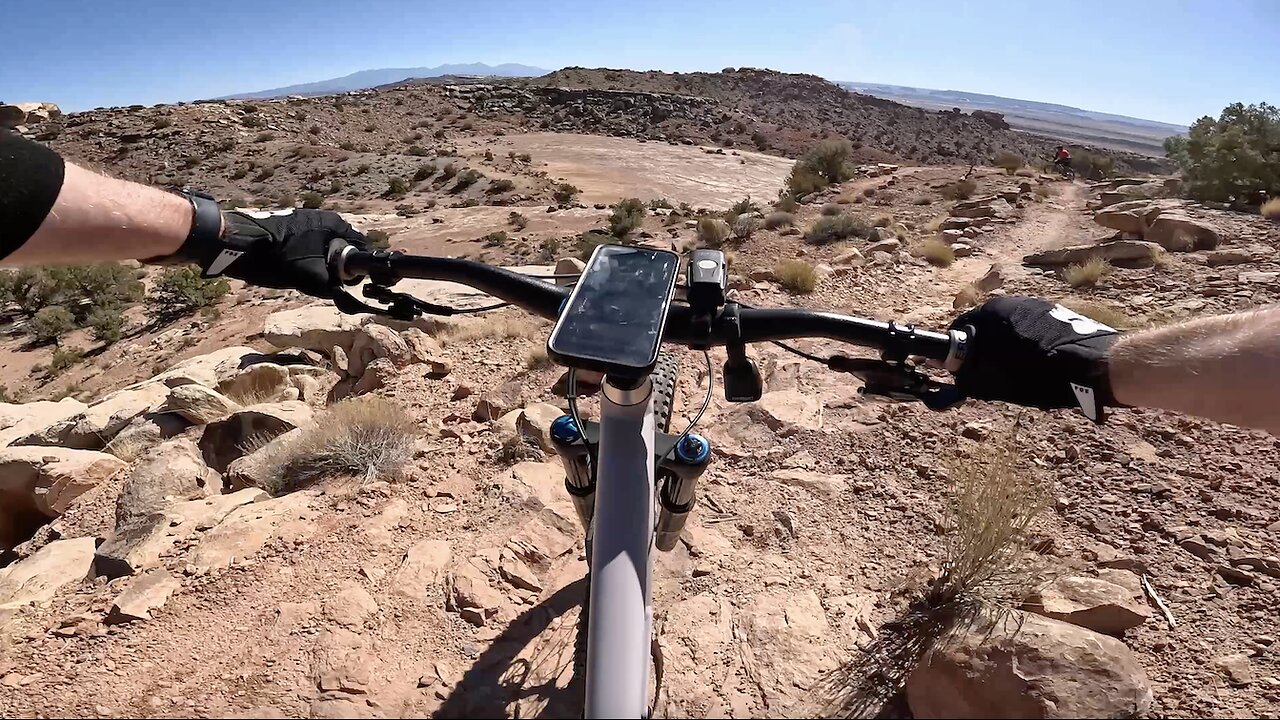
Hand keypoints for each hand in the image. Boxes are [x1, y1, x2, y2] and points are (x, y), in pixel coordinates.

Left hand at [189, 208, 365, 297]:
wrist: (237, 242)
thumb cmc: (278, 258)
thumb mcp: (311, 279)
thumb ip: (334, 288)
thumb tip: (347, 300)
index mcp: (335, 224)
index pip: (360, 246)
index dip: (360, 267)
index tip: (353, 283)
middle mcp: (323, 217)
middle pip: (342, 246)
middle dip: (339, 266)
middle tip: (332, 285)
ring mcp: (303, 218)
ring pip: (324, 246)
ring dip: (322, 263)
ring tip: (311, 279)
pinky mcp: (288, 224)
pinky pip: (308, 244)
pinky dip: (308, 257)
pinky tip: (294, 269)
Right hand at [950, 296, 1119, 420]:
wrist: (1094, 365)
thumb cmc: (1040, 375)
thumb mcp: (996, 382)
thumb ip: (970, 375)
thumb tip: (958, 374)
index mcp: (990, 314)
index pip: (959, 329)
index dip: (960, 352)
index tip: (964, 369)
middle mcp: (1010, 302)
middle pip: (984, 325)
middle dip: (983, 347)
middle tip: (990, 372)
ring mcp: (1034, 304)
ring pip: (1008, 326)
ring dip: (1006, 344)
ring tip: (1018, 369)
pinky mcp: (1055, 311)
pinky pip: (1029, 326)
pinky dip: (1028, 341)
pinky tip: (1040, 362)